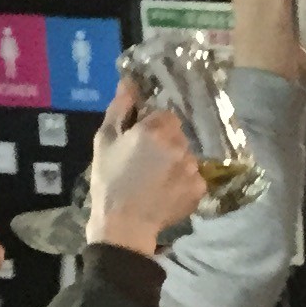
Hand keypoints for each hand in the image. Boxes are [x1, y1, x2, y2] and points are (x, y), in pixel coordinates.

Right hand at [87, 81, 204, 256]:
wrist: (125, 224)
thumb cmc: (109, 180)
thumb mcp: (105, 140)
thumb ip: (120, 108)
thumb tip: (129, 82)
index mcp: (156, 131)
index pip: (167, 116)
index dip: (155, 126)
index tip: (143, 140)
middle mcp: (179, 146)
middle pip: (179, 135)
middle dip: (167, 143)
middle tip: (147, 162)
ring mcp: (192, 168)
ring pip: (188, 155)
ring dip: (176, 162)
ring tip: (157, 179)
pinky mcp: (200, 189)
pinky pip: (194, 176)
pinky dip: (184, 181)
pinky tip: (166, 190)